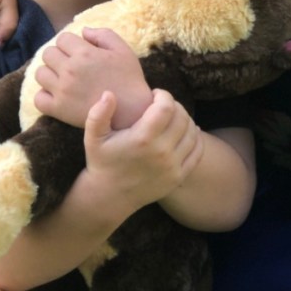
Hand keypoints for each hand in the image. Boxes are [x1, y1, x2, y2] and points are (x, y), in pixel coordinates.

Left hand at [34, 28, 151, 128]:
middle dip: (59, 56)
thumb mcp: (123, 50)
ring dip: (50, 74)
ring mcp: (62, 90)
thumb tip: (83, 31)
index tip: (79, 52)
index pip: (62, 38)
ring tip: (63, 80)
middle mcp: (69, 70)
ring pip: (40, 74)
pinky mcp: (59, 109)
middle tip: (71, 66)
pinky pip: (38, 98)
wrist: (132, 112)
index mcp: (84, 53)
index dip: (70, 44)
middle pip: (48, 53)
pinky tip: (57, 95)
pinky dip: (45, 96)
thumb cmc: (129, 79)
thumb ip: (103, 34)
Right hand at [83, 90, 204, 211]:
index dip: (163, 95)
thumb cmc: (102, 162)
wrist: (110, 197)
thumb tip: (109, 94)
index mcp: (142, 139)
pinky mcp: (178, 176)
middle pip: (182, 117)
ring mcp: (172, 166)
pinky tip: (187, 131)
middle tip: (163, 106)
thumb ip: (98, 114)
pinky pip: (197, 151)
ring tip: (173, 118)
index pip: (167, 107)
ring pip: (192, 132)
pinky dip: (195, 138)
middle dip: (175, 106)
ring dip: (185, 120)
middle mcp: (161, 152)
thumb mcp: (93, 137)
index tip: (154, 95)